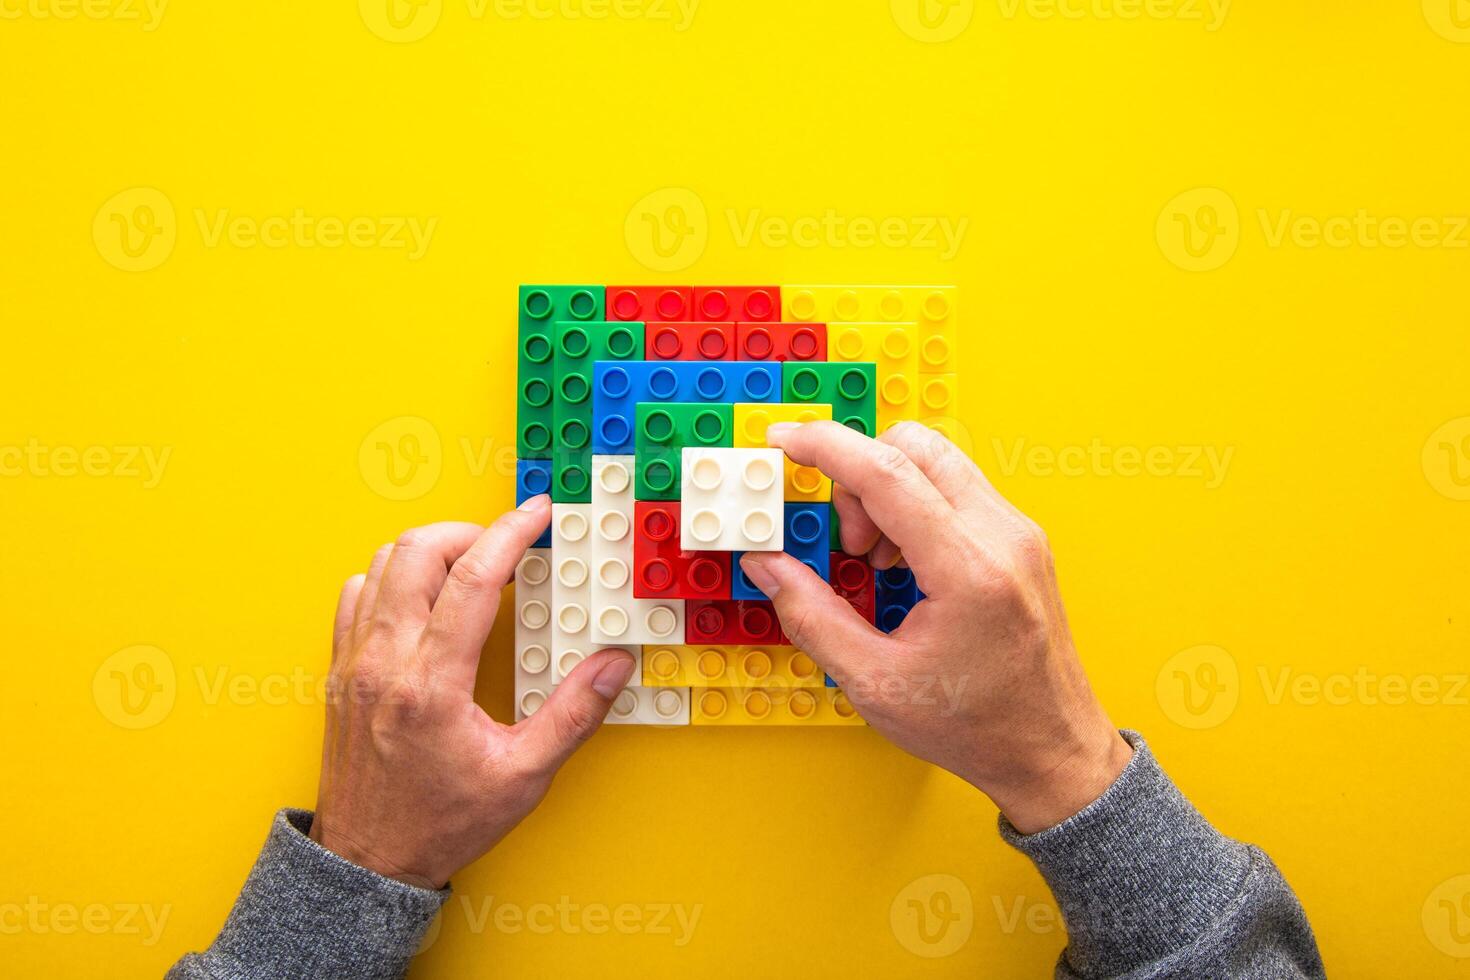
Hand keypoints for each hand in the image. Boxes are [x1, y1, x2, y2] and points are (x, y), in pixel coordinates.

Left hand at [309, 496, 635, 887]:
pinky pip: (355, 594)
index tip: (537, 515)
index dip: (510, 535)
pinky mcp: (340, 671)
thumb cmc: (440, 824)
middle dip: (468, 532)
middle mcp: (384, 663)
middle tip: (505, 545)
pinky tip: (423, 599)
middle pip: (416, 552)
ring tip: (470, 568)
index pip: (472, 580)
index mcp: (432, 685)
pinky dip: (391, 578)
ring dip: (429, 552)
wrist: (368, 860)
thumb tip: (612, 665)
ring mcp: (354, 663)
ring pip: (380, 564)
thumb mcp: (522, 778)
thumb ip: (573, 715)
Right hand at [738, 422, 1132, 833]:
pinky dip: (916, 504)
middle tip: (846, 540)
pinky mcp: (1020, 538)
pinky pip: (957, 487)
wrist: (1052, 750)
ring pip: (937, 459)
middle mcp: (1002, 536)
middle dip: (859, 474)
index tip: (784, 440)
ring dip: (888, 489)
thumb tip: (768, 565)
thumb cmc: (977, 727)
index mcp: (969, 571)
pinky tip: (905, 562)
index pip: (888, 472)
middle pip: (915, 446)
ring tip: (876, 559)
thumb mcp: (875, 683)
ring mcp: (1018, 532)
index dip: (825, 447)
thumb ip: (812, 616)